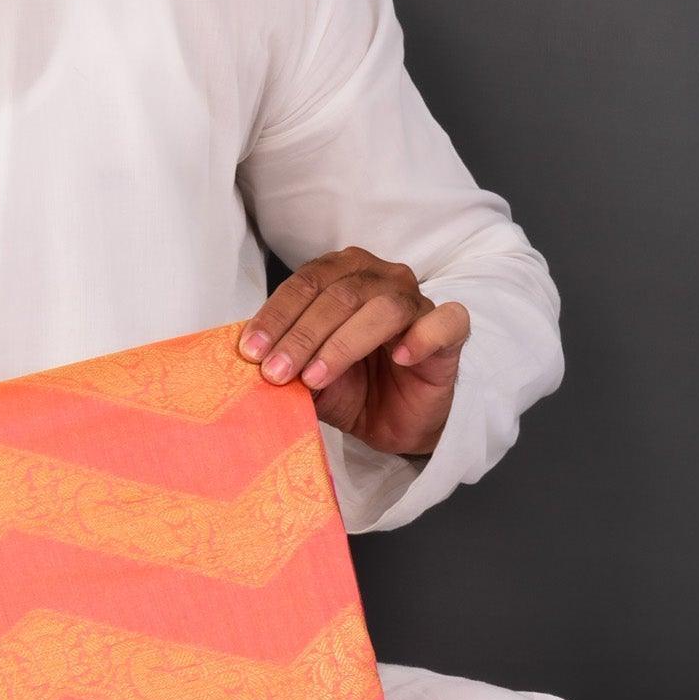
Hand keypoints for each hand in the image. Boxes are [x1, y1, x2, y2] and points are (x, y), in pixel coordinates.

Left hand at [237, 248, 469, 456]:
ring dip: (343, 343)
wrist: (396, 421)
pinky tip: (401, 358)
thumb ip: (286, 364)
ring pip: (383, 307)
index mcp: (343, 278)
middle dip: (301, 335)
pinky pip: (445, 321)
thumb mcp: (308, 379)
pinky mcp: (450, 332)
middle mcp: (381, 281)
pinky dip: (423, 336)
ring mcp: (417, 303)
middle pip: (340, 293)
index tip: (250, 352)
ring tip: (315, 378)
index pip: (306, 283)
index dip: (276, 315)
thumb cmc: (352, 388)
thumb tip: (248, 367)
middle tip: (275, 373)